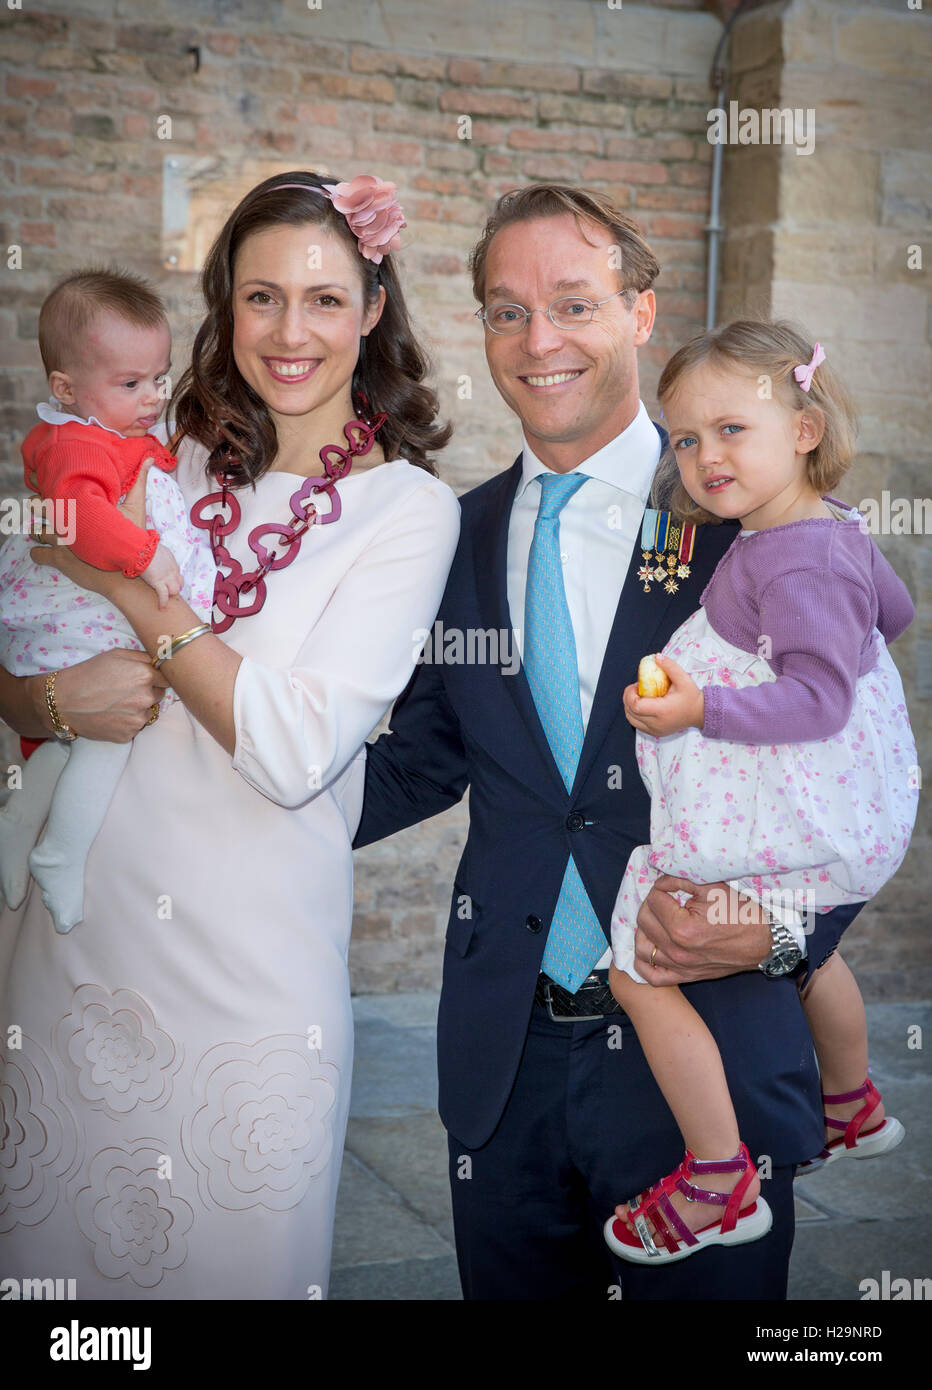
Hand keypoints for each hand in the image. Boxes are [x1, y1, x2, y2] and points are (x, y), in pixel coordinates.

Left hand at [27, 459, 153, 601]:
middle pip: (38, 505)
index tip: (35, 477)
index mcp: (80, 504)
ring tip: (36, 528)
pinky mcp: (60, 559)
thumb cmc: (134, 535)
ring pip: (35, 530)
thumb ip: (139, 481)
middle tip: (35, 504)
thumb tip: (149, 458)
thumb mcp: (138, 506)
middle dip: (34, 503)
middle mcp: (67, 520)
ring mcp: (62, 540)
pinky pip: (38, 553)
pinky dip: (36, 552)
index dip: (40, 480)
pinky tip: (39, 551)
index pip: (52, 487)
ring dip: (34, 528)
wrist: (131, 565)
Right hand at [29, 648, 170, 742]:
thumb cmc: (88, 674)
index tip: (148, 678)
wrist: (63, 701)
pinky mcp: (128, 735)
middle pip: (159, 696)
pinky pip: (136, 727)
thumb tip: (162, 661)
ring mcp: (137, 719)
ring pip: (149, 713)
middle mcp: (146, 698)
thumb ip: (143, 657)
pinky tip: (111, 715)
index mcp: (145, 675)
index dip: (157, 678)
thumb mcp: (116, 655)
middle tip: (125, 690)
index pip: (168, 678)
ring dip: (138, 709)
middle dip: (148, 692)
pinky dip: (127, 722)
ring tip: (116, 703)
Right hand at [141, 541, 182, 609]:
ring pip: (174, 591)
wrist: (143, 549)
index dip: (174, 579)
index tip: (169, 581)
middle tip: (167, 590)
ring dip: (169, 594)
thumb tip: (152, 552)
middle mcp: (172, 571)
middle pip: (179, 583)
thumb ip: (158, 553)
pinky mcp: (158, 583)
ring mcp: (166, 578)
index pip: (178, 574)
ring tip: (163, 598)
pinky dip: (162, 602)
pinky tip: (161, 607)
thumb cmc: (146, 547)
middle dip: (174, 587)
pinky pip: (163, 596)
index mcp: (172, 562)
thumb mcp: (156, 548)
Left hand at [623, 655, 703, 736]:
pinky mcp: (654, 733)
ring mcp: (655, 730)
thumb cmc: (691, 697)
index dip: (630, 694)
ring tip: (639, 696)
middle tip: (637, 688)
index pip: (635, 706)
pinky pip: (637, 723)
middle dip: (628, 697)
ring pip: (631, 718)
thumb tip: (657, 657)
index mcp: (663, 711)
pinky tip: (643, 704)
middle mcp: (657, 724)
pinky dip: (634, 713)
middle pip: (630, 712)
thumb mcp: (684, 679)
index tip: (637, 685)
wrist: (699, 713)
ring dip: (630, 706)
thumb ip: (670, 667)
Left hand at [633, 874, 771, 985]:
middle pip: (644, 921)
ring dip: (644, 930)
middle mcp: (677, 951)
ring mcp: (680, 967)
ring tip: (657, 919)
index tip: (672, 887)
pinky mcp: (685, 977)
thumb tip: (660, 881)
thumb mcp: (713, 887)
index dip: (660, 888)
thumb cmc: (741, 913)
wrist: (762, 941)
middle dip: (651, 904)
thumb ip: (680, 879)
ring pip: (642, 948)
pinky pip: (651, 976)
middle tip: (666, 899)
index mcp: (682, 928)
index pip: (653, 900)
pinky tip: (652, 946)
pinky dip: (644, 962)